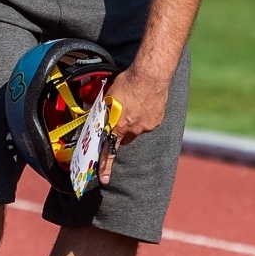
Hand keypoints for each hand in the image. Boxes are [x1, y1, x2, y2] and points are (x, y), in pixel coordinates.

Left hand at [98, 64, 169, 184]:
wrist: (150, 75)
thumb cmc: (127, 83)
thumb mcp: (108, 97)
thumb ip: (103, 111)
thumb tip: (97, 118)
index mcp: (118, 125)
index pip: (109, 151)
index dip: (105, 167)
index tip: (104, 179)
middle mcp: (132, 130)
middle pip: (124, 138)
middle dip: (121, 132)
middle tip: (121, 116)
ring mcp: (146, 127)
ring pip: (136, 130)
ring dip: (134, 122)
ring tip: (134, 104)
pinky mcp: (157, 121)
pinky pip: (148, 123)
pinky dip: (145, 116)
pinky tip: (144, 103)